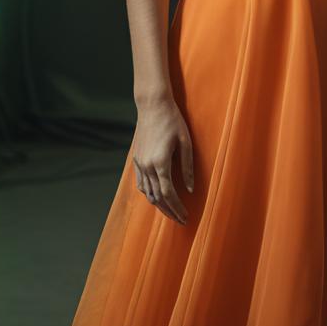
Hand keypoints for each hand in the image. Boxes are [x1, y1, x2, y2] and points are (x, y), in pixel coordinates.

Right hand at [131, 95, 194, 224]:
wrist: (153, 105)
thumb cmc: (173, 121)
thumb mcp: (186, 142)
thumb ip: (188, 167)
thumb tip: (190, 190)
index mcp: (160, 163)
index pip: (168, 194)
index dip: (177, 208)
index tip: (186, 217)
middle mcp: (147, 166)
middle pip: (157, 197)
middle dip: (169, 211)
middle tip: (180, 220)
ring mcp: (139, 163)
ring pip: (147, 193)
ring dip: (159, 205)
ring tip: (171, 212)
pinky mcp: (136, 159)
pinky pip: (140, 183)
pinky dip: (148, 194)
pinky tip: (156, 197)